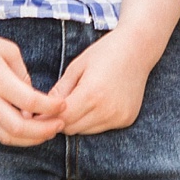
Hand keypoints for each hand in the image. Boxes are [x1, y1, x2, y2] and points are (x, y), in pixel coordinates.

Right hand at [0, 24, 63, 146]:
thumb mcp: (7, 50)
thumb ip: (23, 73)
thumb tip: (34, 95)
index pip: (30, 101)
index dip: (50, 106)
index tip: (63, 104)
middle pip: (20, 128)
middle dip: (44, 131)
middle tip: (61, 123)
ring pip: (8, 137)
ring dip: (32, 139)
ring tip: (48, 131)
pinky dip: (17, 136)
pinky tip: (30, 130)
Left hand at [48, 26, 162, 134]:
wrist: (138, 49)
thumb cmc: (104, 52)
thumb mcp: (76, 66)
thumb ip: (60, 90)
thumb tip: (41, 110)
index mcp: (92, 94)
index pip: (62, 118)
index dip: (48, 116)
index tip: (41, 110)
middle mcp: (107, 110)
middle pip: (72, 128)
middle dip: (61, 119)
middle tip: (59, 104)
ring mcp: (119, 117)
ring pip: (86, 131)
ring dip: (78, 121)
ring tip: (80, 100)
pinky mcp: (127, 120)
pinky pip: (101, 128)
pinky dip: (94, 120)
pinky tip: (98, 102)